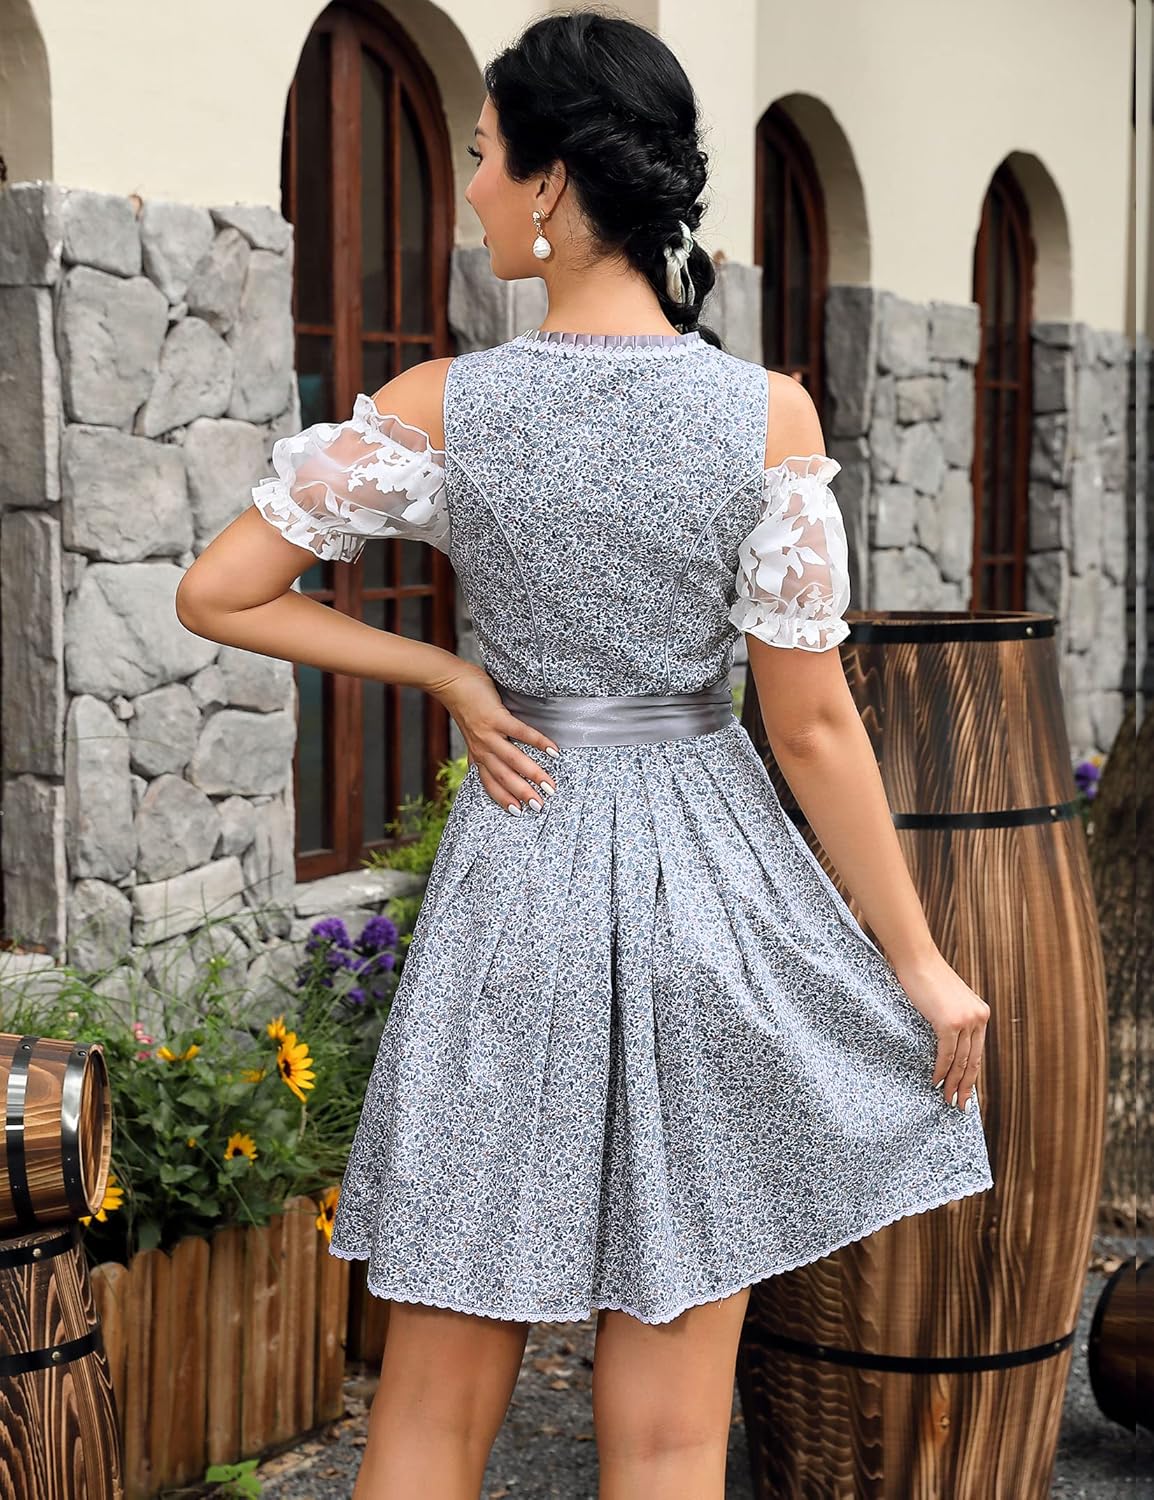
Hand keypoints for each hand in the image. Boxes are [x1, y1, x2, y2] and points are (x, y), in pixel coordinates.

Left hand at [427, 659, 559, 813]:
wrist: (450, 682)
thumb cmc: (466, 705)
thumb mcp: (472, 734)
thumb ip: (481, 750)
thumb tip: (487, 764)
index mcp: (478, 754)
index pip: (490, 783)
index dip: (503, 799)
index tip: (519, 813)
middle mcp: (482, 748)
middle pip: (504, 777)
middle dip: (523, 794)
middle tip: (540, 807)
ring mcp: (488, 734)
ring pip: (513, 760)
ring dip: (533, 774)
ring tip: (550, 786)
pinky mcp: (496, 717)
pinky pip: (520, 732)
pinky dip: (538, 742)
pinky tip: (553, 751)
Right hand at [892, 951, 989, 1112]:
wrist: (917, 959)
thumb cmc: (926, 978)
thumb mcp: (947, 1000)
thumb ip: (952, 1019)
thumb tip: (946, 1043)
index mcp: (980, 1013)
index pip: (977, 1052)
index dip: (971, 1075)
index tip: (966, 1092)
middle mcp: (978, 1018)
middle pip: (973, 1061)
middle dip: (966, 1086)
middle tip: (959, 1105)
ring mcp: (966, 1020)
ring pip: (961, 1061)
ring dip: (953, 1083)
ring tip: (946, 1099)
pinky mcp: (949, 1022)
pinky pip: (947, 1054)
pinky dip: (941, 1070)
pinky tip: (935, 1081)